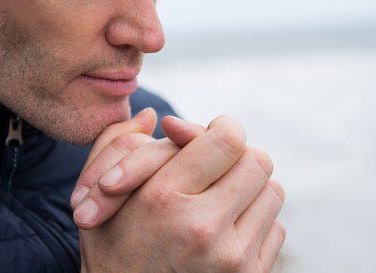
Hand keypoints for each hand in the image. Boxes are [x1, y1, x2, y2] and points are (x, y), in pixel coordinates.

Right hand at [79, 115, 285, 272]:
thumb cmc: (113, 249)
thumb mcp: (100, 195)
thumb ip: (121, 145)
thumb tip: (162, 117)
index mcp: (163, 198)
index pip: (229, 138)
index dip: (223, 130)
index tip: (210, 139)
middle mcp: (202, 228)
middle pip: (258, 161)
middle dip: (238, 159)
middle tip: (216, 172)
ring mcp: (231, 258)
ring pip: (273, 192)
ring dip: (250, 191)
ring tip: (220, 203)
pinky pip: (276, 228)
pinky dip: (256, 224)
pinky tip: (227, 234)